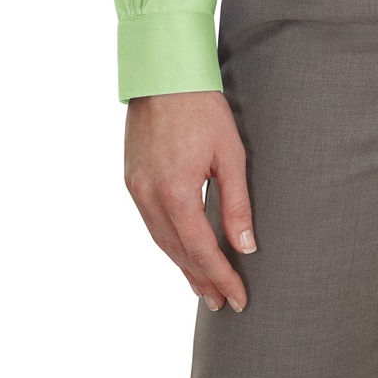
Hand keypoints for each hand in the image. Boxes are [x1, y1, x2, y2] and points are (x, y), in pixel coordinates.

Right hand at [124, 90, 256, 312]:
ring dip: (183, 265)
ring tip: (204, 286)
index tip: (239, 299)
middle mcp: (149, 196)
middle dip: (202, 280)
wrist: (164, 74)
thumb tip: (246, 247)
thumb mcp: (231, 154)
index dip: (222, 277)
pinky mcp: (131, 178)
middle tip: (223, 303)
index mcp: (176, 192)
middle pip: (178, 252)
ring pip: (161, 240)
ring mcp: (136, 188)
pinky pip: (150, 222)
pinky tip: (181, 249)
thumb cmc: (203, 108)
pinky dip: (168, 241)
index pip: (202, 250)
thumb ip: (237, 204)